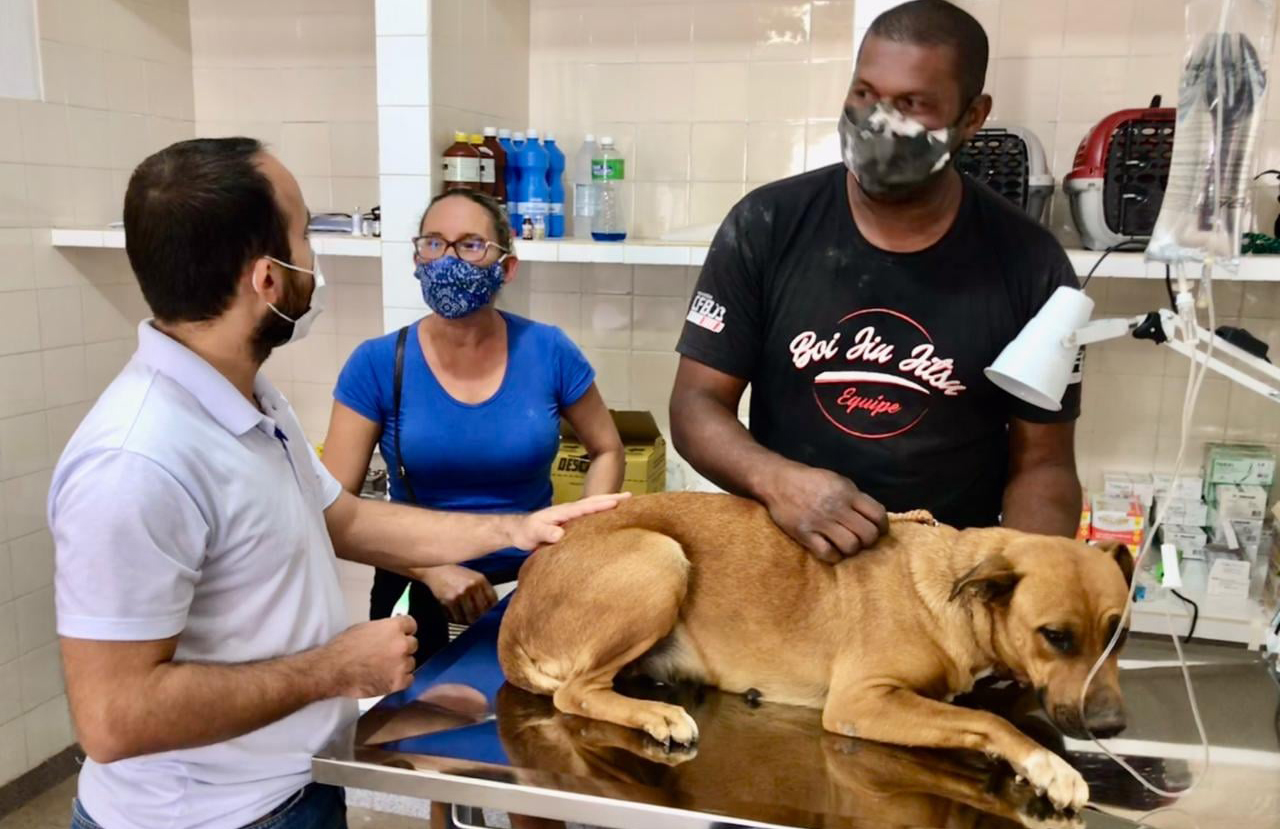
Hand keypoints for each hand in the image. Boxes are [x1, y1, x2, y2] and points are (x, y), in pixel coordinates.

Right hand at [324, 616, 417, 698]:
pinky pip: (409, 679)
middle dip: (402, 648)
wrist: (333, 669)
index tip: (402, 634)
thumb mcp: (365, 628)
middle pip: (413, 644)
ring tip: (384, 668)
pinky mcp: (398, 682)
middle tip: (388, 654)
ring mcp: (401, 664)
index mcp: (393, 627)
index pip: (411, 624)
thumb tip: (391, 631)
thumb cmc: (344, 648)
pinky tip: (388, 678)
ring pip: (410, 663)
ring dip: (401, 665)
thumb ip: (383, 629)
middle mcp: (401, 644)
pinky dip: (400, 680)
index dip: (405, 630)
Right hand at [422, 565, 497, 624]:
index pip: (492, 600)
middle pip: (482, 611)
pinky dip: (457, 620)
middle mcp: (471, 586)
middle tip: (478, 620)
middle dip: (480, 618)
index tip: (490, 614)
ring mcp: (460, 594)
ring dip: (469, 621)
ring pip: (470, 617)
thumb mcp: (473, 576)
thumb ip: (483, 589)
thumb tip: (491, 606)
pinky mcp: (449, 601)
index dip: (492, 610)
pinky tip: (457, 616)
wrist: (435, 570)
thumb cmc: (455, 573)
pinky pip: (456, 617)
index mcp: (480, 579)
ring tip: (467, 620)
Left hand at [510, 492, 631, 550]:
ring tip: (627, 501)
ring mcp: (571, 514)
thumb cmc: (526, 532)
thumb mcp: (533, 534)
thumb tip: (559, 534)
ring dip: (609, 501)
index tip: (616, 502)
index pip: (585, 507)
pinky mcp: (572, 521)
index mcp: (563, 512)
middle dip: (611, 498)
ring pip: (593, 505)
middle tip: (630, 496)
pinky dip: (602, 510)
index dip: (600, 504)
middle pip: (593, 501)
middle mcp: (569, 510)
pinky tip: (611, 514)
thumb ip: (545, 533)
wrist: (519, 530)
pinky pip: (590, 513)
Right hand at [762, 465, 886, 563]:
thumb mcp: (838, 481)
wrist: (778, 481)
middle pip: (868, 534)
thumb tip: (873, 516)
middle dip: (869, 540)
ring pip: (851, 546)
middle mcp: (837, 507)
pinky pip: (828, 553)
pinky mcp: (805, 534)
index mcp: (847, 492)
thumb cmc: (810, 480)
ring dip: (852, 548)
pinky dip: (833, 555)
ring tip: (846, 544)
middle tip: (862, 539)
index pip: (878, 514)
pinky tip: (831, 549)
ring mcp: (820, 522)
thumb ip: (855, 497)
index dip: (883, 527)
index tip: (880, 531)